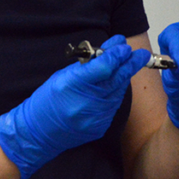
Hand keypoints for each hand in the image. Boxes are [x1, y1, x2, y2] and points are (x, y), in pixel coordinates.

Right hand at [0, 35, 149, 178]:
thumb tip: (108, 51)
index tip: (124, 46)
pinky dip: (115, 94)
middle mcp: (85, 102)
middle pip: (116, 79)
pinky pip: (113, 106)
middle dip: (130, 64)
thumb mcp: (62, 76)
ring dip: (124, 78)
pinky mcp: (99, 127)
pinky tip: (115, 85)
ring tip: (129, 66)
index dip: (116, 54)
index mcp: (72, 84)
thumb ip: (86, 65)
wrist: (39, 132)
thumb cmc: (47, 100)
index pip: (103, 66)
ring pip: (117, 92)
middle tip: (140, 54)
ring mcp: (94, 117)